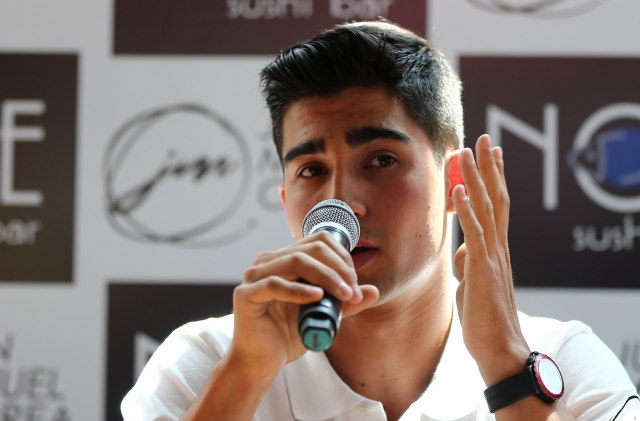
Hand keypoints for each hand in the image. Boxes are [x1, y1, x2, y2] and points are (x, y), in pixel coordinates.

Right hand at [229, 231, 377, 379]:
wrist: (262, 361)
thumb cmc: (288, 334)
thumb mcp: (322, 315)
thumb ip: (343, 302)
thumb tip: (373, 290)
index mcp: (284, 259)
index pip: (318, 241)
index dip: (341, 257)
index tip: (355, 283)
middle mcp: (267, 261)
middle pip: (310, 248)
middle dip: (337, 268)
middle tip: (352, 291)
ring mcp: (254, 276)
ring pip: (295, 261)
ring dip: (325, 277)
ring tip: (343, 295)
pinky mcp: (246, 295)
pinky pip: (274, 284)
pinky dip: (298, 290)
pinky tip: (316, 297)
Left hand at [452, 134, 529, 383]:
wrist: (499, 350)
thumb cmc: (485, 321)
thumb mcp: (472, 286)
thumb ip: (469, 265)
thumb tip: (462, 253)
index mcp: (495, 251)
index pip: (496, 207)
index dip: (492, 179)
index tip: (489, 155)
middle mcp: (498, 248)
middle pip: (496, 198)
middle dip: (488, 167)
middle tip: (483, 138)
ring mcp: (492, 257)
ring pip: (486, 208)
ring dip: (475, 178)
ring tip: (467, 151)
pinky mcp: (483, 270)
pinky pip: (475, 233)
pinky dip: (467, 209)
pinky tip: (458, 190)